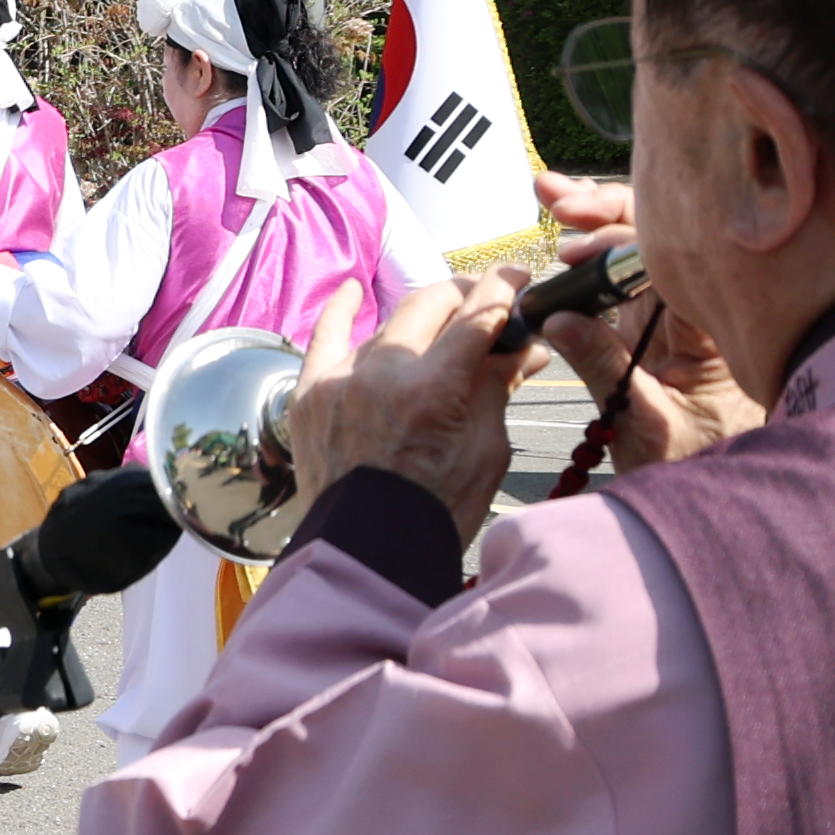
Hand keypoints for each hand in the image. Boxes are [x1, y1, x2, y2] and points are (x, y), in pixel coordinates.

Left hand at [278, 280, 516, 528]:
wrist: (369, 555)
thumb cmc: (436, 512)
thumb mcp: (487, 450)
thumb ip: (497, 387)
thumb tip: (524, 347)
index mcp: (435, 389)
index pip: (479, 313)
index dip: (504, 288)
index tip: (518, 278)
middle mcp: (384, 373)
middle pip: (432, 302)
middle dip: (464, 296)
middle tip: (485, 304)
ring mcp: (341, 379)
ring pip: (389, 323)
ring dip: (420, 320)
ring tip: (442, 324)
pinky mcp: (310, 393)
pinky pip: (324, 336)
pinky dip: (342, 310)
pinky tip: (354, 289)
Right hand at [518, 171, 759, 469]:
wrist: (712, 492)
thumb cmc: (694, 462)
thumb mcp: (643, 424)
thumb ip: (602, 368)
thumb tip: (558, 319)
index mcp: (710, 329)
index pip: (670, 265)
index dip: (621, 246)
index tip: (577, 253)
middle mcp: (695, 307)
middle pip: (658, 237)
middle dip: (607, 209)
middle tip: (557, 198)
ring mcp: (671, 308)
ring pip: (639, 244)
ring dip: (596, 215)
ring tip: (552, 194)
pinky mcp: (648, 318)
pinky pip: (623, 270)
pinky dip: (593, 245)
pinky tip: (566, 224)